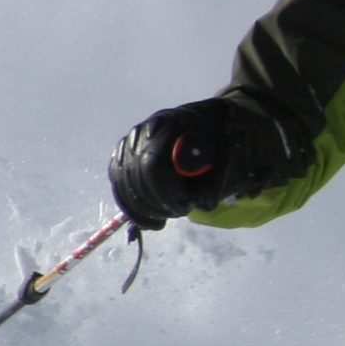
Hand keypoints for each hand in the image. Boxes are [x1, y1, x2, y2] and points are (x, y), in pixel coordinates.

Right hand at [108, 97, 296, 227]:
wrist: (202, 126)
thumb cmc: (214, 140)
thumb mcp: (224, 156)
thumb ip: (214, 181)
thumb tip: (201, 204)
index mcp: (168, 123)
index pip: (152, 163)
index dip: (165, 191)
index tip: (184, 205)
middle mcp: (142, 132)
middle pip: (135, 176)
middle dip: (157, 202)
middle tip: (181, 211)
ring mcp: (129, 144)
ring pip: (123, 184)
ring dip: (146, 209)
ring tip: (170, 215)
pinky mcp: (122, 159)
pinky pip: (119, 187)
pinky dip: (135, 210)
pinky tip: (154, 222)